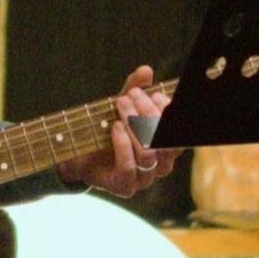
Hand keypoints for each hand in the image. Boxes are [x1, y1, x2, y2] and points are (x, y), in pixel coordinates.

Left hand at [58, 65, 180, 197]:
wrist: (79, 155)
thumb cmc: (107, 129)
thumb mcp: (121, 104)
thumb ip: (134, 88)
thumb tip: (146, 70)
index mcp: (166, 147)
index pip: (179, 134)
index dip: (170, 114)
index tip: (154, 94)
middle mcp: (160, 165)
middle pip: (166, 142)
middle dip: (149, 114)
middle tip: (131, 95)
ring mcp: (144, 178)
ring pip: (149, 154)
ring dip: (135, 125)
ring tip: (121, 106)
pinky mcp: (125, 187)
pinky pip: (130, 168)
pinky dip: (123, 144)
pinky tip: (115, 127)